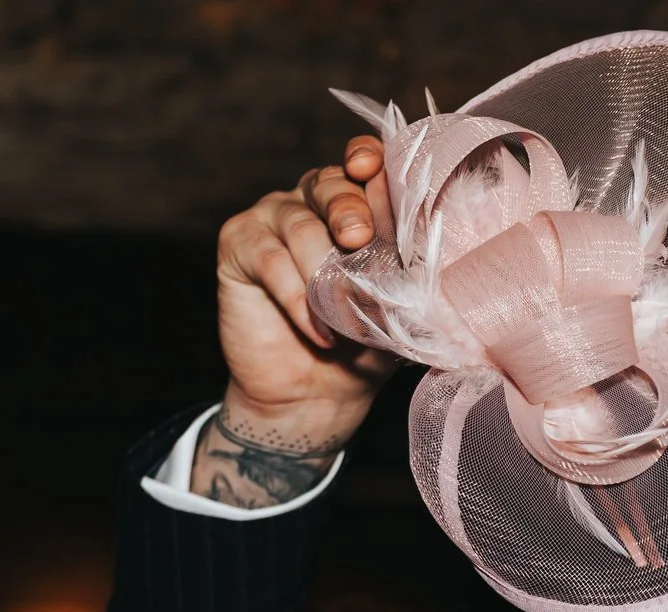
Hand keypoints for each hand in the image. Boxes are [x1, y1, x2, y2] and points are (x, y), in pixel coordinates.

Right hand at [200, 138, 397, 507]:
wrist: (315, 396)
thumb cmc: (363, 345)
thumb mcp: (397, 305)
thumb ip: (408, 271)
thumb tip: (429, 248)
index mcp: (355, 203)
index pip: (362, 165)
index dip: (366, 158)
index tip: (369, 166)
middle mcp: (311, 200)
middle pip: (329, 184)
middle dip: (347, 209)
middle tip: (358, 239)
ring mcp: (271, 218)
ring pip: (298, 224)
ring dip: (323, 271)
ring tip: (343, 316)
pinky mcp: (238, 245)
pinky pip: (269, 259)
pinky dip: (296, 296)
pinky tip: (317, 330)